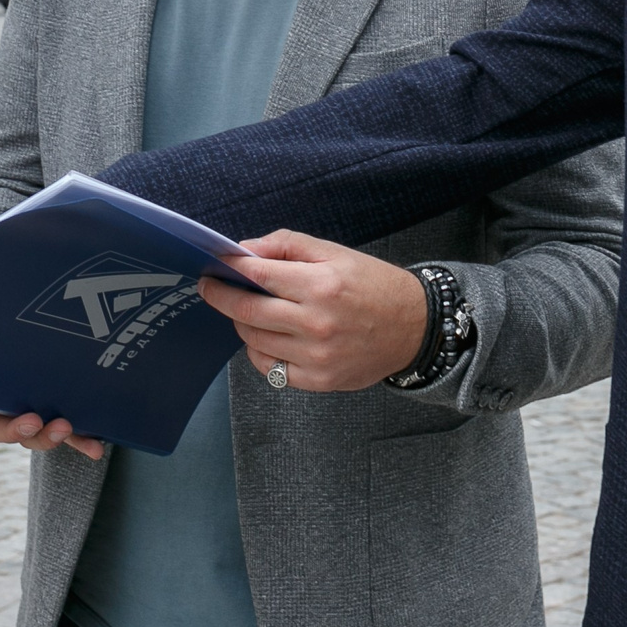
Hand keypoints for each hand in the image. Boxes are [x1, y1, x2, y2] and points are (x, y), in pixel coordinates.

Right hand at [0, 294, 105, 459]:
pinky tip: (99, 446)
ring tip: (67, 426)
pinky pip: (73, 423)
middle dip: (22, 430)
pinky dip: (84, 437)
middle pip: (7, 426)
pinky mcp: (61, 397)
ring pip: (39, 431)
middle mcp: (4, 398)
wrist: (6, 305)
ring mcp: (32, 399)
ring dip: (54, 435)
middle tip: (35, 420)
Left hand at [198, 230, 428, 391]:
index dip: (230, 269)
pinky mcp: (319, 381)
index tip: (215, 266)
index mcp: (322, 285)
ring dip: (242, 324)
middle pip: (248, 311)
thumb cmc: (374, 285)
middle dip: (221, 297)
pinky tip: (266, 338)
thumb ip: (288, 245)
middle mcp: (317, 323)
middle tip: (210, 288)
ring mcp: (317, 357)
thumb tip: (246, 250)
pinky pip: (271, 369)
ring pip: (254, 341)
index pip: (259, 276)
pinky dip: (260, 353)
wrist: (415, 327)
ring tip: (248, 311)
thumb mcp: (335, 253)